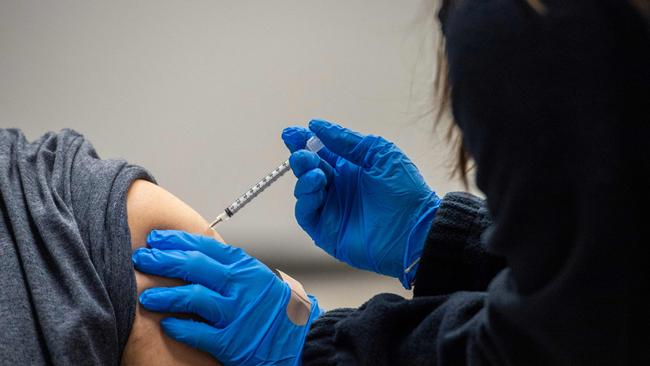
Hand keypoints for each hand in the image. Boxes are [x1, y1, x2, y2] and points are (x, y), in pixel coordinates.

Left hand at [131, 230, 321, 365]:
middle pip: (195, 266)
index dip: (177, 240)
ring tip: (145, 296)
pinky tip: (167, 325)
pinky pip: (200, 333)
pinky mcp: (233, 342)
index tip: (156, 239)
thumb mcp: (255, 277)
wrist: (300, 337)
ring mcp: (237, 314)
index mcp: (244, 267)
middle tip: (141, 258)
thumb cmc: (273, 307)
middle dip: (163, 260)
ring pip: (194, 298)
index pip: (205, 246)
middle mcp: (240, 286)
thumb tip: (191, 252)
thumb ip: (228, 267)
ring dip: (166, 295)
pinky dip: (181, 328)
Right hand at [282, 120, 440, 287]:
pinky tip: (316, 185)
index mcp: (351, 168)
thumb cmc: (406, 191)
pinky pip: (306, 213)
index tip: (291, 133)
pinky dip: (305, 198)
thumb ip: (346, 140)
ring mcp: (332, 210)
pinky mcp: (327, 231)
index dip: (304, 141)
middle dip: (300, 157)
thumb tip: (317, 126)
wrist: (416, 229)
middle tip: (301, 152)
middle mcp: (339, 188)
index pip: (320, 152)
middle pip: (308, 169)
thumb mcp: (378, 153)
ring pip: (304, 190)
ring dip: (304, 176)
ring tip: (316, 171)